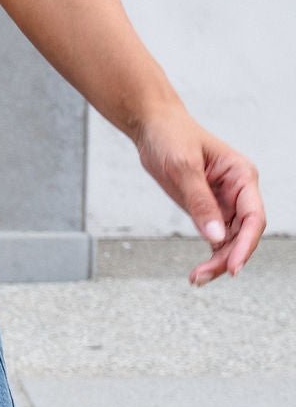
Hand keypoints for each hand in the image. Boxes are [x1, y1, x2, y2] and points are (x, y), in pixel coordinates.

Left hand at [132, 102, 265, 285]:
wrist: (154, 127)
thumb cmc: (171, 137)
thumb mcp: (184, 169)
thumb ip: (200, 203)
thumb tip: (216, 237)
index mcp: (241, 176)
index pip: (253, 217)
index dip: (246, 245)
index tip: (232, 268)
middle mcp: (238, 191)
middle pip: (243, 234)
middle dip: (227, 258)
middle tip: (201, 277)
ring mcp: (224, 202)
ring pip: (230, 241)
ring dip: (217, 262)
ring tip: (195, 278)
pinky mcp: (208, 210)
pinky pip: (216, 239)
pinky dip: (209, 256)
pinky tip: (198, 271)